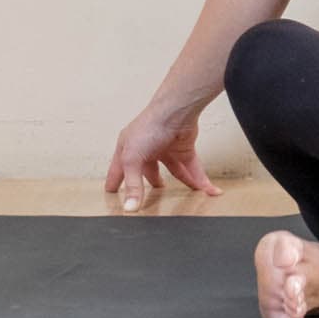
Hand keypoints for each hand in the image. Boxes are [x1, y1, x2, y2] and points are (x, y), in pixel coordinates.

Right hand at [105, 99, 222, 210]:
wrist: (175, 111)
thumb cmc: (150, 126)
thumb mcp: (133, 159)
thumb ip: (133, 184)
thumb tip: (130, 206)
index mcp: (128, 149)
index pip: (118, 170)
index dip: (115, 182)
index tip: (112, 193)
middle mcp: (147, 149)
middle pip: (148, 172)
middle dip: (151, 184)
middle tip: (151, 198)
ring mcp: (166, 149)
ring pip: (173, 171)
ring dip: (179, 183)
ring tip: (182, 198)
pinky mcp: (184, 149)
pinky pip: (192, 168)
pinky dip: (199, 179)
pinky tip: (206, 190)